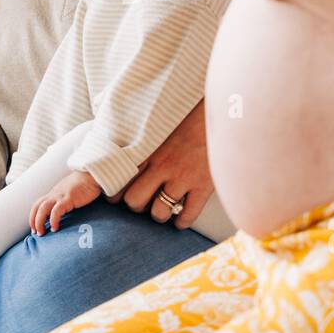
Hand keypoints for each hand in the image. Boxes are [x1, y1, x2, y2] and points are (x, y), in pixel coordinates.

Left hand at [30, 170, 101, 235]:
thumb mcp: (69, 193)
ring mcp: (60, 196)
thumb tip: (62, 213)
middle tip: (36, 233)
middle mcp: (54, 194)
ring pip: (42, 209)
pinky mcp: (68, 198)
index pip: (37, 205)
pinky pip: (56, 210)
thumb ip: (63, 201)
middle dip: (33, 221)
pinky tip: (55, 228)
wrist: (92, 175)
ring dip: (39, 222)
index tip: (34, 228)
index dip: (33, 216)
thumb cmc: (83, 185)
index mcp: (53, 194)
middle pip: (36, 207)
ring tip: (42, 233)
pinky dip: (53, 220)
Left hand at [113, 101, 211, 228]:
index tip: (120, 193)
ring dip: (159, 215)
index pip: (119, 180)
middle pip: (134, 201)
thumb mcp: (158, 120)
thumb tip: (111, 130)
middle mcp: (162, 166)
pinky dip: (182, 222)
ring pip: (159, 213)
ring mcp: (183, 177)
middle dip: (136, 206)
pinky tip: (181, 219)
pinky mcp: (203, 186)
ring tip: (162, 210)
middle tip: (143, 202)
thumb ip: (139, 133)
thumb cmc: (188, 113)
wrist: (222, 110)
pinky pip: (188, 216)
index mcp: (148, 149)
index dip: (116, 192)